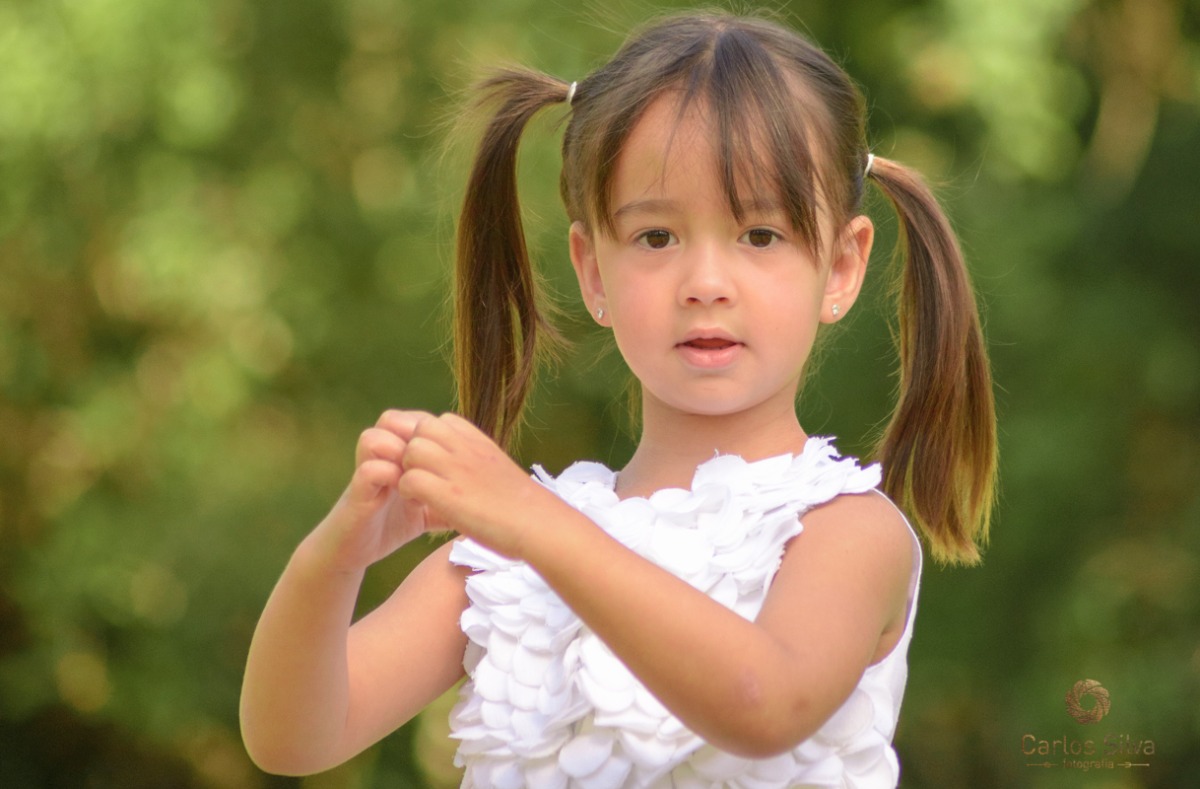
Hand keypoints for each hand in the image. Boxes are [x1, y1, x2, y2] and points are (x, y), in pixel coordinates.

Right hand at [307, 410, 441, 574]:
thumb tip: (485, 499)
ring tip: (419, 477)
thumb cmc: (389, 525)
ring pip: (373, 437)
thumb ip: (449, 497)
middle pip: (392, 418)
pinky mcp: (356, 494)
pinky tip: (408, 495)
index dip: (434, 430)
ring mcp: (365, 472)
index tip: (453, 454)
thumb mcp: (428, 509)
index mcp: (397, 454)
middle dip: (415, 436)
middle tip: (434, 462)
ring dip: (399, 453)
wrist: (351, 553)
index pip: (416, 421)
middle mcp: (379, 457)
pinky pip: (369, 471)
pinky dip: (390, 477)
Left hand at [395, 412, 565, 558]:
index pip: (442, 420)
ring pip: (412, 450)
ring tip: (419, 492)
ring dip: (408, 470)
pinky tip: (421, 506)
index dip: (432, 440)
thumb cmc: (522, 507)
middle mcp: (467, 449)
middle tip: (422, 476)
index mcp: (480, 442)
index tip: (437, 465)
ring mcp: (457, 469)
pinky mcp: (449, 495)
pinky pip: (410, 479)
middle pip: (421, 428)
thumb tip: (467, 471)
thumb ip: (478, 462)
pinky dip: (409, 492)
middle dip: (414, 450)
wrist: (540, 525)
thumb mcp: (499, 471)